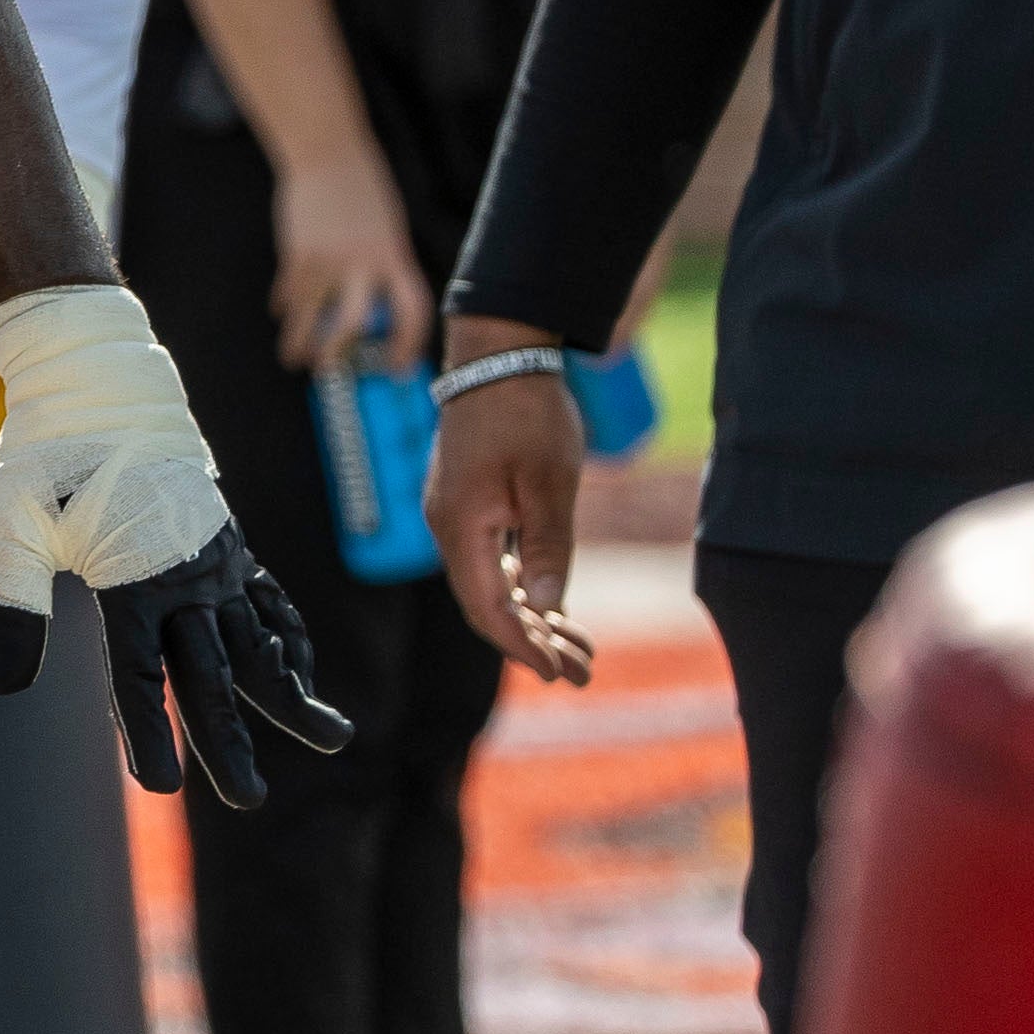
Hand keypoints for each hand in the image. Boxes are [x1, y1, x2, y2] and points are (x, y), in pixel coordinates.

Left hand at [0, 282, 353, 805]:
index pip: (142, 673)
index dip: (149, 732)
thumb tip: (6, 691)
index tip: (163, 788)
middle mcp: (187, 574)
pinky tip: (300, 672)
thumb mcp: (12, 529)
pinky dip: (289, 640)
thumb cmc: (45, 455)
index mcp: (132, 576)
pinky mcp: (226, 544)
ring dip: (291, 694)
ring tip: (331, 740)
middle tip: (250, 801)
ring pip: (261, 640)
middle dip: (231, 740)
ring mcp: (217, 558)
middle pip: (215, 673)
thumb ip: (15, 610)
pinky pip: (268, 600)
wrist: (98, 379)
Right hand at [269, 148, 434, 371]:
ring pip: (311, 316)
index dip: (410, 346)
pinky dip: (285, 307)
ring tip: (295, 357)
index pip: (413, 311)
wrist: (327, 153)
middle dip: (341, 352)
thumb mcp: (387, 231)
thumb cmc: (363, 192)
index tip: (401, 369)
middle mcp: (363, 262)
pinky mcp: (296, 253)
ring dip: (300, 343)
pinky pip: (290, 293)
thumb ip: (383, 269)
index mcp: (395, 256)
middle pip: (356, 323)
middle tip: (332, 370)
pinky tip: (283, 312)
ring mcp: (327, 259)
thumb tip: (372, 314)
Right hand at [424, 314, 594, 684]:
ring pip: (490, 585)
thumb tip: (544, 608)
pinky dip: (522, 588)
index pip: (488, 607)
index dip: (524, 646)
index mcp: (462, 527)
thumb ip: (546, 548)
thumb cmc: (526, 415)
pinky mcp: (468, 506)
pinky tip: (552, 605)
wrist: (498, 359)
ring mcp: (456, 517)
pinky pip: (491, 562)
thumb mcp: (548, 483)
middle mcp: (449, 528)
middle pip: (486, 604)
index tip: (563, 674)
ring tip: (581, 648)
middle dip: (534, 643)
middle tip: (584, 673)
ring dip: (533, 619)